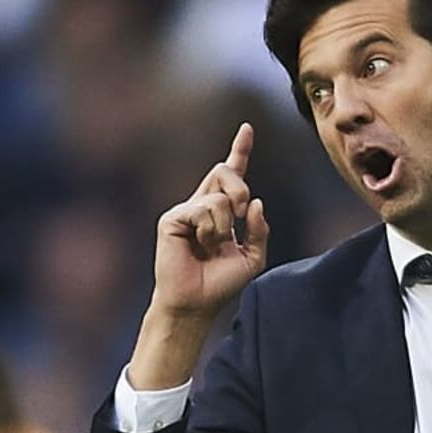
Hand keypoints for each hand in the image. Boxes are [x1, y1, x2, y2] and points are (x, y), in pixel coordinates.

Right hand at [128, 123, 269, 389]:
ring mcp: (186, 210)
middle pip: (226, 171)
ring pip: (220, 197)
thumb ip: (259, 229)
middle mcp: (202, 205)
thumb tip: (255, 202)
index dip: (240, 150)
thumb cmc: (221, 283)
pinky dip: (210, 229)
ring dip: (225, 225)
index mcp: (222, 211)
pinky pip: (203, 210)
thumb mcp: (253, 257)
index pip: (232, 174)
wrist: (197, 303)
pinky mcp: (172, 218)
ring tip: (212, 245)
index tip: (247, 128)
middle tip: (242, 214)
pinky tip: (201, 245)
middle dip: (240, 188)